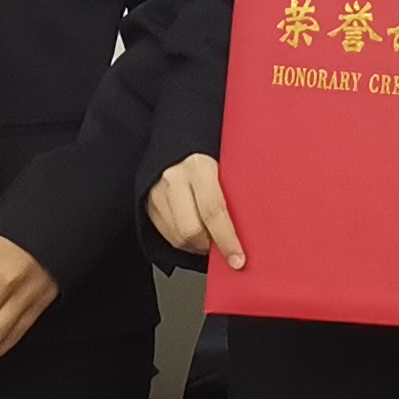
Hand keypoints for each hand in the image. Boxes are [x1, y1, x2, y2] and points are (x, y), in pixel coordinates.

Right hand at [146, 154, 243, 268]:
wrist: (177, 140)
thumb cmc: (209, 155)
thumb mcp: (225, 165)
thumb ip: (233, 190)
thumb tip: (251, 225)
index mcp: (199, 167)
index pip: (214, 211)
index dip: (227, 239)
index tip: (238, 259)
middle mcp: (174, 179)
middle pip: (191, 230)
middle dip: (209, 246)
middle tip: (223, 248)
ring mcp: (157, 192)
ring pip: (177, 236)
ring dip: (196, 246)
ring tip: (209, 239)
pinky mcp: (147, 203)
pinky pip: (166, 234)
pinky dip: (182, 241)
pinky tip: (194, 234)